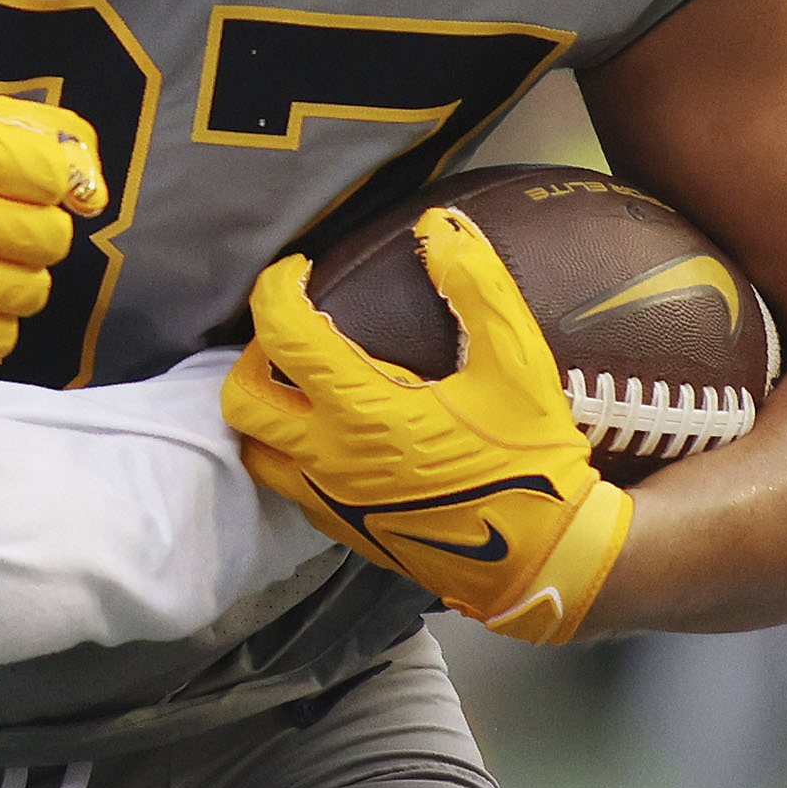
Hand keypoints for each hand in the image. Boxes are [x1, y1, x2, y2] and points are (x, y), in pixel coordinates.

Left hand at [223, 208, 629, 643]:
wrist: (544, 558)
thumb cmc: (531, 462)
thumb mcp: (517, 365)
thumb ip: (478, 288)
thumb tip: (439, 229)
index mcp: (363, 414)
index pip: (283, 335)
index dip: (277, 289)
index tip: (298, 271)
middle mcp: (330, 461)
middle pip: (242, 402)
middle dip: (252, 358)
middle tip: (291, 336)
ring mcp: (332, 503)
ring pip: (257, 453)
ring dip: (266, 412)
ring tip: (305, 386)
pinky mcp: (346, 533)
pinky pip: (291, 487)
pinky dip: (294, 453)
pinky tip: (339, 434)